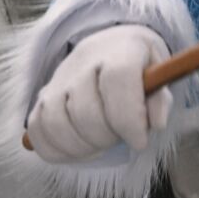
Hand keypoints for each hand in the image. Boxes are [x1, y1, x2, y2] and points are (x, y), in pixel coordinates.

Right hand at [26, 25, 173, 163]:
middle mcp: (83, 62)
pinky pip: (37, 131)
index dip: (128, 117)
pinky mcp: (41, 98)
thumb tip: (156, 123)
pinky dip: (56, 149)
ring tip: (101, 144)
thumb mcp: (161, 74)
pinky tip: (78, 148)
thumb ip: (160, 99)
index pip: (117, 79)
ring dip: (81, 147)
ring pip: (57, 124)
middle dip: (106, 137)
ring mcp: (57, 80)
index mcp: (120, 50)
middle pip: (85, 110)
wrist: (110, 47)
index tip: (140, 142)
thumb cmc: (139, 67)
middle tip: (120, 137)